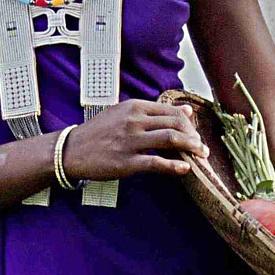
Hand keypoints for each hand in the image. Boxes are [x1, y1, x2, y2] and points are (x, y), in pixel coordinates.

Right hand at [60, 99, 208, 182]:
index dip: (188, 122)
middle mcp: (134, 121)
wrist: (72, 150)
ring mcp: (131, 142)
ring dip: (190, 147)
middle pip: (175, 124)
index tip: (195, 130)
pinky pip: (157, 163)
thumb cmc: (98, 132)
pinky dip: (174, 166)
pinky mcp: (128, 162)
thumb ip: (151, 111)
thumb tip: (184, 109)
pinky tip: (185, 168)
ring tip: (200, 154)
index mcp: (134, 107)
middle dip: (193, 135)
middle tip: (202, 146)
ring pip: (171, 139)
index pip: (171, 111)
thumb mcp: (122, 113)